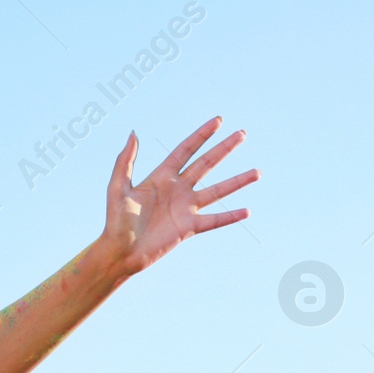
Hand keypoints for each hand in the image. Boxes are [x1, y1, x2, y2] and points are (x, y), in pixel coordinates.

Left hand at [102, 116, 259, 275]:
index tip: (218, 121)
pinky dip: (230, 216)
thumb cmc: (116, 221)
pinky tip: (247, 211)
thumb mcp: (117, 188)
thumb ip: (125, 161)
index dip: (201, 135)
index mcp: (161, 177)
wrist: (120, 251)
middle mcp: (177, 190)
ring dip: (237, 181)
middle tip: (242, 134)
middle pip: (206, 164)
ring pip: (217, 191)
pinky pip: (214, 220)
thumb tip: (133, 133)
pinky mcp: (189, 227)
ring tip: (257, 172)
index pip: (185, 150)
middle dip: (224, 149)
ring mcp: (185, 208)